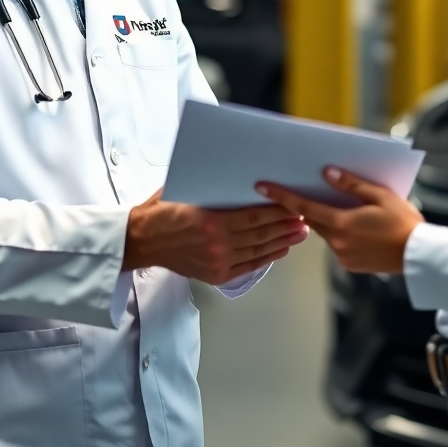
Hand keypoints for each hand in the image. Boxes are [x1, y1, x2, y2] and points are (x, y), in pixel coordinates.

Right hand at [123, 189, 308, 284]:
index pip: (254, 215)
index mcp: (210, 220)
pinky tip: (281, 250)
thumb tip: (237, 171)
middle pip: (261, 233)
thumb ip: (212, 186)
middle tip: (305, 216)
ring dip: (283, 240)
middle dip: (286, 224)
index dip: (277, 210)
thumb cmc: (162, 210)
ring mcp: (218, 261)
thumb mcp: (186, 190)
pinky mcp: (216, 274)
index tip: (294, 203)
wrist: (141, 241)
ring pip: (259, 249)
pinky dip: (268, 257)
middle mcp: (217, 244)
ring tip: (300, 232)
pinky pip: (249, 265)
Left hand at [256, 168, 424, 274]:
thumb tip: (327, 173)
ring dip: (329, 220)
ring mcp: (344, 257)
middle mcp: (338, 243)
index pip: (303, 208)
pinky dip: (340, 233)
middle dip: (308, 207)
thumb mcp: (380, 195)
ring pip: (327, 232)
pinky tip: (356, 226)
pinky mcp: (351, 265)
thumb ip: (351, 185)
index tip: (262, 187)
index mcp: (342, 224)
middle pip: (314, 220)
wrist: (420, 256)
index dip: (281, 196)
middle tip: (304, 190)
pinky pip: (338, 245)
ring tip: (344, 208)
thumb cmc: (403, 222)